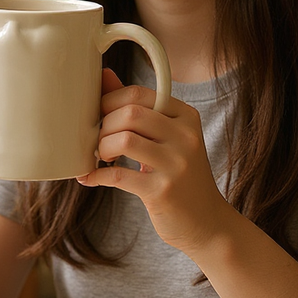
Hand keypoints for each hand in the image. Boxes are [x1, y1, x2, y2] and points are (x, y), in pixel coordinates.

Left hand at [77, 70, 231, 257]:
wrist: (207, 222)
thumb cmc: (179, 174)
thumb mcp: (166, 137)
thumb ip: (137, 106)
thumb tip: (104, 75)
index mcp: (186, 116)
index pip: (138, 94)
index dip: (109, 102)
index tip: (100, 117)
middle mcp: (185, 137)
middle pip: (129, 114)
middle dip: (104, 125)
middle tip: (99, 141)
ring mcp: (176, 164)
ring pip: (123, 140)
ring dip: (101, 148)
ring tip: (100, 158)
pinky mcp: (162, 191)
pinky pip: (118, 175)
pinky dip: (96, 175)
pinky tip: (90, 178)